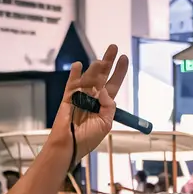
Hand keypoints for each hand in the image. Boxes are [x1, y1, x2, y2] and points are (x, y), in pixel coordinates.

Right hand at [48, 45, 129, 161]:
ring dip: (95, 69)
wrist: (70, 146)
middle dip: (108, 62)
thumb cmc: (87, 139)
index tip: (124, 58)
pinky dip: (75, 74)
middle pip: (102, 76)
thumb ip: (109, 107)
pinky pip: (72, 83)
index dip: (119, 72)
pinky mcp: (68, 97)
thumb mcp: (106, 124)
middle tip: (113, 47)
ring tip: (100, 61)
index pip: (113, 84)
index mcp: (103, 105)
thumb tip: (105, 91)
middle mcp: (93, 97)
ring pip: (89, 78)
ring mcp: (80, 96)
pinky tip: (78, 65)